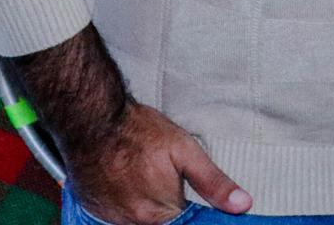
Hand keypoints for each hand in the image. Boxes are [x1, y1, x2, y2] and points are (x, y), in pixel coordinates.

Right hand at [11, 26, 250, 223]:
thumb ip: (213, 182)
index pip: (185, 224)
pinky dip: (125, 206)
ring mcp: (111, 219)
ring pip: (139, 222)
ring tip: (142, 177)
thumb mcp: (184, 150)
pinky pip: (117, 218)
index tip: (181, 194)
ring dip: (146, 207)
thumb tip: (242, 205)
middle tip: (160, 178)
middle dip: (167, 207)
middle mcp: (135, 223)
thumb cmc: (138, 131)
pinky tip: (127, 184)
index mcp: (160, 213)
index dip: (190, 212)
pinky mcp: (94, 211)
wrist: (91, 119)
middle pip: (162, 223)